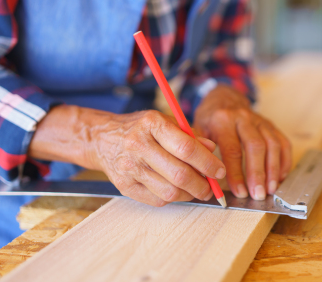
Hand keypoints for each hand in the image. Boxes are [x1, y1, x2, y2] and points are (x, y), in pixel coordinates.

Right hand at [29, 105, 225, 206]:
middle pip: (179, 174)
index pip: (186, 147)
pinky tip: (177, 190)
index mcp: (152, 124)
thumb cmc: (139, 128)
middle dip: (202, 185)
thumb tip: (212, 149)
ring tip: (196, 189)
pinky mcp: (124, 186)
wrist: (101, 138)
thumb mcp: (164, 121)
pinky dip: (173, 198)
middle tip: (211, 187)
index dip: (208, 162)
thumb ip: (189, 135)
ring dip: (189, 194)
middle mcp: (138, 145)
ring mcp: (129, 167)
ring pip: (169, 191)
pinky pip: (157, 200)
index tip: (220, 171)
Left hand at [194, 85, 291, 200]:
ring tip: (271, 189)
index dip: (237, 173)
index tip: (240, 192)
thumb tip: (206, 175)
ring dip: (273, 169)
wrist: (224, 98)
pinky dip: (284, 161)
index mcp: (223, 120)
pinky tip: (280, 177)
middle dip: (258, 173)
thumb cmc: (210, 118)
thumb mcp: (197, 129)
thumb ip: (201, 149)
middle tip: (259, 194)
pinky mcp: (271, 125)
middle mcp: (243, 118)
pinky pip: (282, 142)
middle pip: (256, 146)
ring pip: (272, 144)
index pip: (232, 149)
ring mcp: (260, 121)